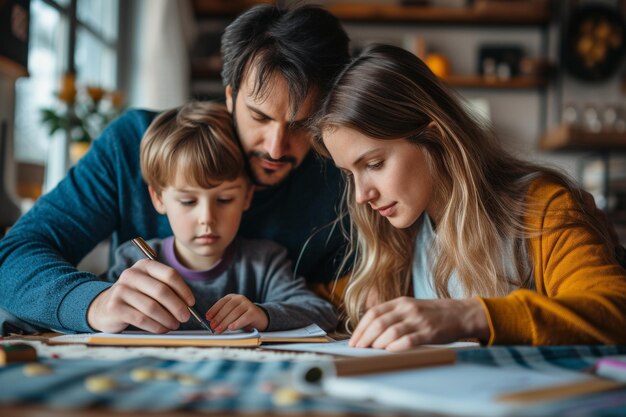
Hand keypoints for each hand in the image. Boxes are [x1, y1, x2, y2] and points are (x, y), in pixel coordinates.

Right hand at [87, 259, 192, 332]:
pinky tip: (162, 329)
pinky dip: (156, 326)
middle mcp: (131, 274)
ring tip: (175, 325)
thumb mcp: (149, 286)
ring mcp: (121, 290)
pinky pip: (141, 319)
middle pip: (162, 291)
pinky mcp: (115, 307)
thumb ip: (167, 290)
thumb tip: (189, 305)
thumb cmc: (135, 297)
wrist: (104, 307)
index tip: (191, 303)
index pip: (170, 275)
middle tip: (186, 317)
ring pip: (152, 307)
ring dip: (167, 319)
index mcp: (144, 266)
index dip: (184, 290)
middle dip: (178, 306)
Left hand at [205, 294, 268, 332]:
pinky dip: (237, 323)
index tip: (208, 318)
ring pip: (235, 313)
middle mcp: (240, 298)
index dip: (214, 310)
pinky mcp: (254, 312)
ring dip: (225, 322)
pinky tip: (231, 328)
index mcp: (233, 297)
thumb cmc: (242, 317)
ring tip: (219, 330)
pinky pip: (244, 318)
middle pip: (228, 307)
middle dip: (219, 317)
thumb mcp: (232, 314)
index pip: (222, 302)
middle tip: (213, 326)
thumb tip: (212, 323)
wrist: (259, 318)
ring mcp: (248, 304)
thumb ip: (223, 316)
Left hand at [349, 297, 489, 350]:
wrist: (461, 313)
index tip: (353, 340)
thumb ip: (394, 315)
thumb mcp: (411, 308)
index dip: (361, 328)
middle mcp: (408, 309)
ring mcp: (418, 320)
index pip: (374, 313)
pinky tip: (389, 352)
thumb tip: (370, 332)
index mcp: (401, 302)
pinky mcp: (429, 332)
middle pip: (379, 322)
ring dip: (378, 343)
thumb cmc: (433, 314)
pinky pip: (409, 340)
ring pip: (391, 331)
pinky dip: (396, 346)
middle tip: (358, 349)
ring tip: (371, 351)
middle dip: (365, 337)